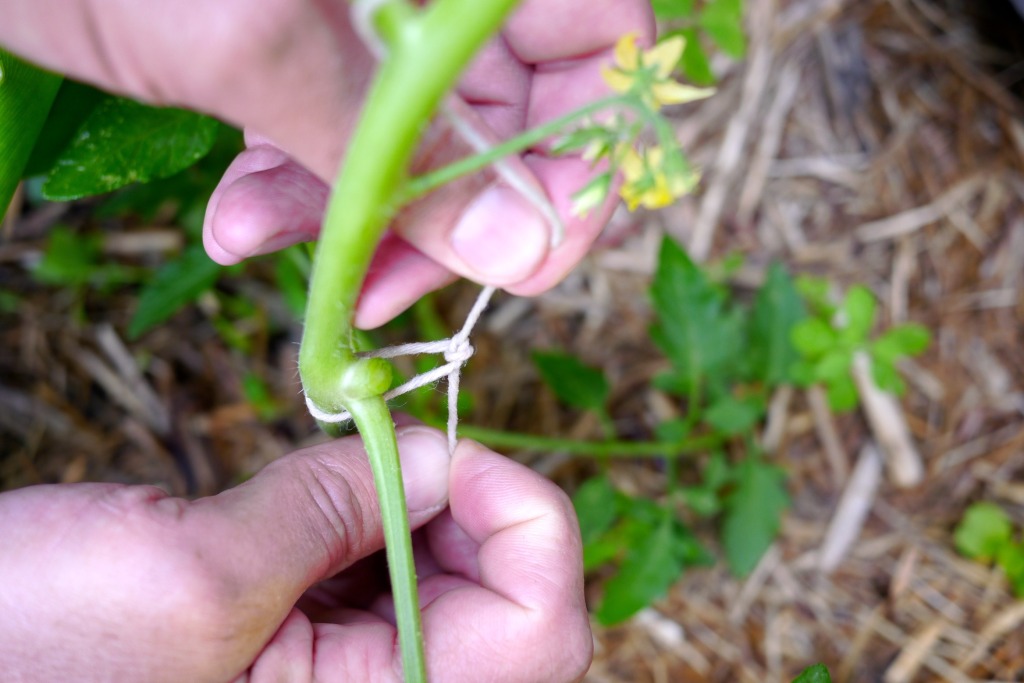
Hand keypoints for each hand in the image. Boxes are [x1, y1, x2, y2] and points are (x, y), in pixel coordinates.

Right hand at [0, 427, 589, 681]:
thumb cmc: (34, 654)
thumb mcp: (196, 574)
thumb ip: (333, 508)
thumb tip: (439, 450)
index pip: (540, 631)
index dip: (524, 520)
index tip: (454, 446)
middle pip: (510, 604)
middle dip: (468, 506)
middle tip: (398, 440)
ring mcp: (344, 680)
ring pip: (448, 582)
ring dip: (414, 508)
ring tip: (337, 473)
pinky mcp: (307, 651)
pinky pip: (382, 578)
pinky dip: (368, 520)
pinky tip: (313, 502)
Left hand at [1, 0, 652, 326]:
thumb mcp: (255, 43)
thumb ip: (402, 149)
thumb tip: (523, 252)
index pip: (603, 44)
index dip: (585, 158)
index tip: (523, 258)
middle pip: (517, 117)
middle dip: (446, 217)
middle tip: (379, 287)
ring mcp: (382, 14)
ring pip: (428, 145)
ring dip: (361, 218)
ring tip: (263, 242)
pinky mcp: (319, 46)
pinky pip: (353, 139)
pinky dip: (307, 193)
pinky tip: (241, 220)